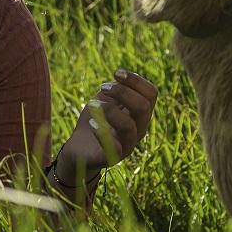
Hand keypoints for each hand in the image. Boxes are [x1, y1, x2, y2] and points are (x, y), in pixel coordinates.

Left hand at [51, 69, 158, 191]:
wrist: (79, 148)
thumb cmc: (96, 119)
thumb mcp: (106, 99)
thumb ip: (117, 89)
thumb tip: (121, 77)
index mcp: (141, 113)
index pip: (151, 94)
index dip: (136, 80)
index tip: (116, 73)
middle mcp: (139, 129)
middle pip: (143, 107)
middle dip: (122, 92)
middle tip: (102, 87)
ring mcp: (127, 145)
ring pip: (129, 126)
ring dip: (109, 111)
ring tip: (91, 105)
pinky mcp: (111, 158)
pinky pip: (113, 147)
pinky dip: (102, 132)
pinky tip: (91, 124)